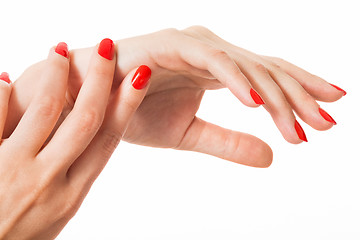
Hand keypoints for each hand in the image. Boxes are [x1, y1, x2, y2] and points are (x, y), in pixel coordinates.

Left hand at [0, 40, 149, 238]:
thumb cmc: (23, 238)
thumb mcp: (59, 211)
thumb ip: (72, 175)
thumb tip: (79, 135)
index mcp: (73, 192)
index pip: (108, 138)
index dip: (127, 103)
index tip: (140, 75)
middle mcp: (49, 179)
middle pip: (85, 118)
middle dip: (100, 79)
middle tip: (108, 47)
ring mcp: (13, 168)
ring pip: (45, 110)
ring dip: (57, 75)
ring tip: (62, 49)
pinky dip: (2, 92)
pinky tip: (8, 77)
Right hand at [7, 26, 345, 167]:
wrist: (85, 98)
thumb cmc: (130, 110)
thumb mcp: (188, 134)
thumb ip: (228, 141)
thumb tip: (270, 157)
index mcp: (216, 69)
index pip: (267, 79)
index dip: (300, 94)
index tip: (327, 115)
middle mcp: (210, 51)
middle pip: (266, 71)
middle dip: (300, 97)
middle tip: (328, 122)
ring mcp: (192, 44)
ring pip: (245, 66)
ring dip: (274, 96)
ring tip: (300, 125)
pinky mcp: (171, 44)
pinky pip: (209, 60)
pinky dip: (233, 78)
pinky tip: (255, 102)